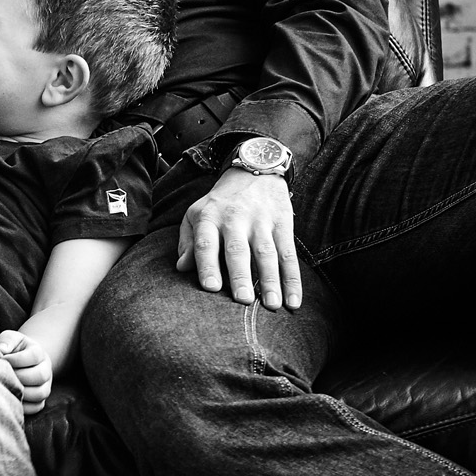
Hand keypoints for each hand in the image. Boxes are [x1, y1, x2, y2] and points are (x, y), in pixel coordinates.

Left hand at [0, 331, 51, 415]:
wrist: (22, 361)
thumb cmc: (13, 349)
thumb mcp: (10, 339)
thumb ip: (6, 340)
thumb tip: (1, 350)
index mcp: (39, 352)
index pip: (33, 356)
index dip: (16, 359)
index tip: (2, 359)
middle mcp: (46, 369)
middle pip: (39, 375)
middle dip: (19, 376)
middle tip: (3, 375)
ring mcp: (45, 386)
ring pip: (40, 393)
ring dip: (21, 392)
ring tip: (6, 387)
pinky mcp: (40, 400)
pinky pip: (36, 407)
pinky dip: (24, 406)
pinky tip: (11, 398)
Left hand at [176, 169, 299, 309]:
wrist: (254, 170)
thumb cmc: (219, 203)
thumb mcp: (196, 214)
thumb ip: (188, 242)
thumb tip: (181, 268)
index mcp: (209, 218)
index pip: (206, 243)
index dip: (207, 265)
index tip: (211, 287)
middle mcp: (234, 219)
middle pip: (237, 250)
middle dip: (240, 275)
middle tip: (242, 300)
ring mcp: (261, 221)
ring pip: (266, 253)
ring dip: (270, 281)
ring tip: (272, 305)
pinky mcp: (283, 224)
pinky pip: (289, 255)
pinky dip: (293, 279)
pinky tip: (294, 300)